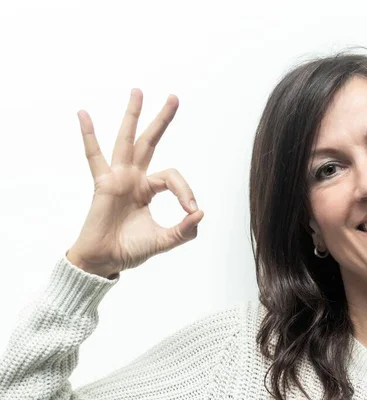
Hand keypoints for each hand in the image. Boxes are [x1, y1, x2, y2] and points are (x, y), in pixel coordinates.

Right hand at [66, 89, 203, 278]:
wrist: (105, 261)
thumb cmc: (130, 250)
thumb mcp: (164, 240)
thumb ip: (183, 231)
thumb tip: (201, 213)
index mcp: (149, 189)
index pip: (173, 178)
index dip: (186, 191)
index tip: (191, 210)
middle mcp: (134, 178)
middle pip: (150, 142)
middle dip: (162, 120)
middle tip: (174, 97)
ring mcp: (118, 178)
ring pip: (126, 140)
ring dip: (132, 116)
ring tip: (138, 91)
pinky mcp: (102, 184)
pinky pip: (94, 157)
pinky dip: (89, 136)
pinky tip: (83, 114)